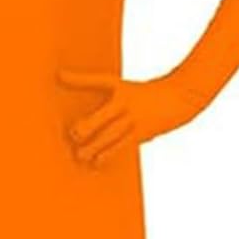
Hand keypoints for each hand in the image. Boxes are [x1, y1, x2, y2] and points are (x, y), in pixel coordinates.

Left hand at [56, 68, 204, 164]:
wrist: (179, 98)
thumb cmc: (143, 93)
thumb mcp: (121, 87)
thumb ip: (93, 86)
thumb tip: (61, 78)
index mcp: (120, 89)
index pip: (98, 80)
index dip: (78, 78)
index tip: (59, 76)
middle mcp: (127, 104)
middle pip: (105, 115)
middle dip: (89, 125)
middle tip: (74, 134)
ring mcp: (135, 120)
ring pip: (113, 136)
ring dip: (96, 147)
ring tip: (81, 156)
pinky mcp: (142, 134)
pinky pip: (123, 147)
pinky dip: (109, 155)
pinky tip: (97, 162)